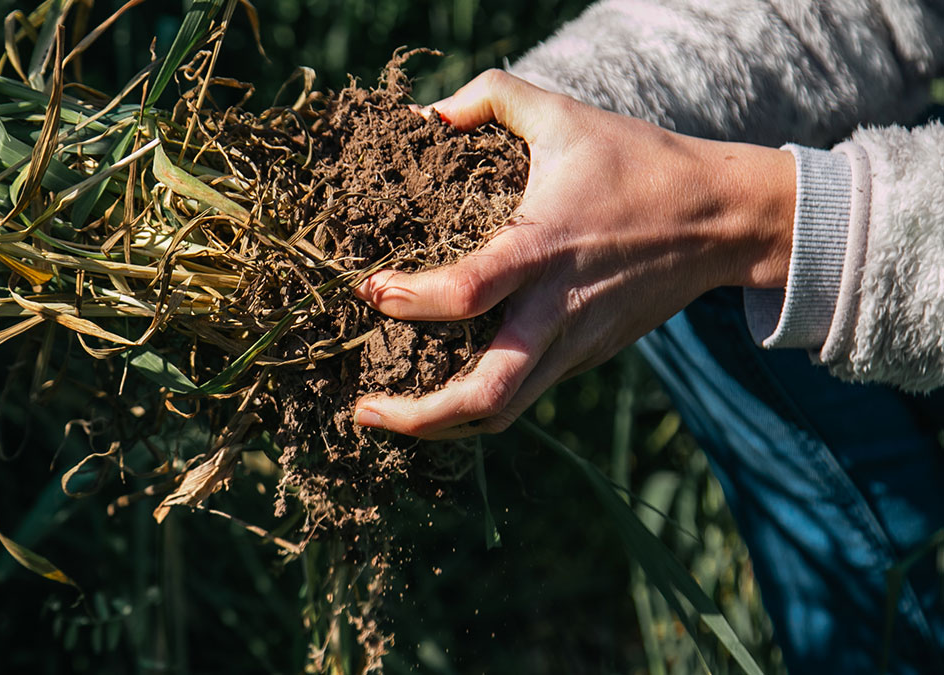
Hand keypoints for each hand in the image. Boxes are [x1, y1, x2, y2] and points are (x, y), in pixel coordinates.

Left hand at [353, 70, 795, 438]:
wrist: (724, 219)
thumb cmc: (639, 162)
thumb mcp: (565, 115)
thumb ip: (494, 95)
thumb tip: (431, 113)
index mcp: (542, 250)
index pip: (465, 294)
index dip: (407, 300)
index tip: (368, 291)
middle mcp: (557, 311)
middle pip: (487, 394)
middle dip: (419, 415)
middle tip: (362, 409)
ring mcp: (575, 344)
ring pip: (505, 412)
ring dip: (442, 426)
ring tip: (390, 417)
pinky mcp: (585, 358)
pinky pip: (525, 396)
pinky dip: (477, 408)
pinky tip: (438, 396)